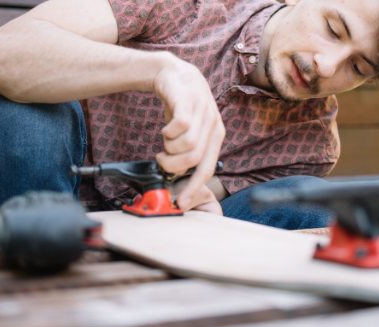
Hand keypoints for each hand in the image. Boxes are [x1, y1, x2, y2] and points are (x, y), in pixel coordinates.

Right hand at [152, 53, 224, 210]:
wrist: (173, 74)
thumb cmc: (181, 106)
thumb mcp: (192, 130)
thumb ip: (190, 151)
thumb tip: (180, 176)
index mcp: (216, 136)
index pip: (207, 169)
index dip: (193, 187)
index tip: (181, 201)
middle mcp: (213, 125)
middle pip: (194, 160)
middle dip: (173, 166)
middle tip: (162, 160)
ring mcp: (203, 112)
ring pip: (187, 145)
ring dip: (169, 148)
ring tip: (165, 141)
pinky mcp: (189, 101)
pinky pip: (180, 126)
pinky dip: (167, 132)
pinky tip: (166, 128)